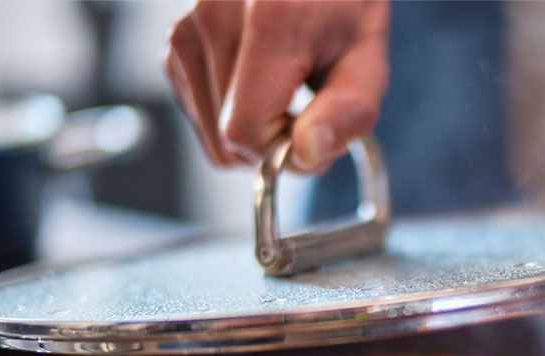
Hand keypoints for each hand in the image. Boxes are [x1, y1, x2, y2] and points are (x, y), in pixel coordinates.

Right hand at [165, 0, 387, 170]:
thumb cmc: (343, 11)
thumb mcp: (368, 60)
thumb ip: (347, 112)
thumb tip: (306, 152)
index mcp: (268, 16)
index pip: (244, 132)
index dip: (283, 149)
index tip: (311, 124)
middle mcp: (214, 15)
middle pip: (226, 141)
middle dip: (270, 141)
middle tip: (301, 103)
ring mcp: (187, 29)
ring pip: (212, 138)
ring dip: (251, 129)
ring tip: (280, 86)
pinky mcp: (176, 45)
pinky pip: (201, 120)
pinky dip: (231, 114)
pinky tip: (255, 81)